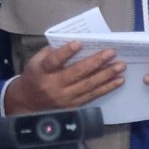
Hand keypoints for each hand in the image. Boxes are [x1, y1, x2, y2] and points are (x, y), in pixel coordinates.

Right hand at [4, 40, 125, 114]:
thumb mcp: (36, 61)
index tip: (79, 43)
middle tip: (111, 52)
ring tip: (120, 66)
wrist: (27, 103)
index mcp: (41, 71)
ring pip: (88, 85)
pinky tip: (118, 81)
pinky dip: (107, 88)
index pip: (54, 61)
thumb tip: (74, 42)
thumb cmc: (35, 76)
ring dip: (106, 75)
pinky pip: (93, 96)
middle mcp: (53, 85)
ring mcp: (65, 97)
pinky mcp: (73, 105)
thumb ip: (52, 52)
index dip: (66, 52)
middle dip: (96, 62)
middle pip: (77, 73)